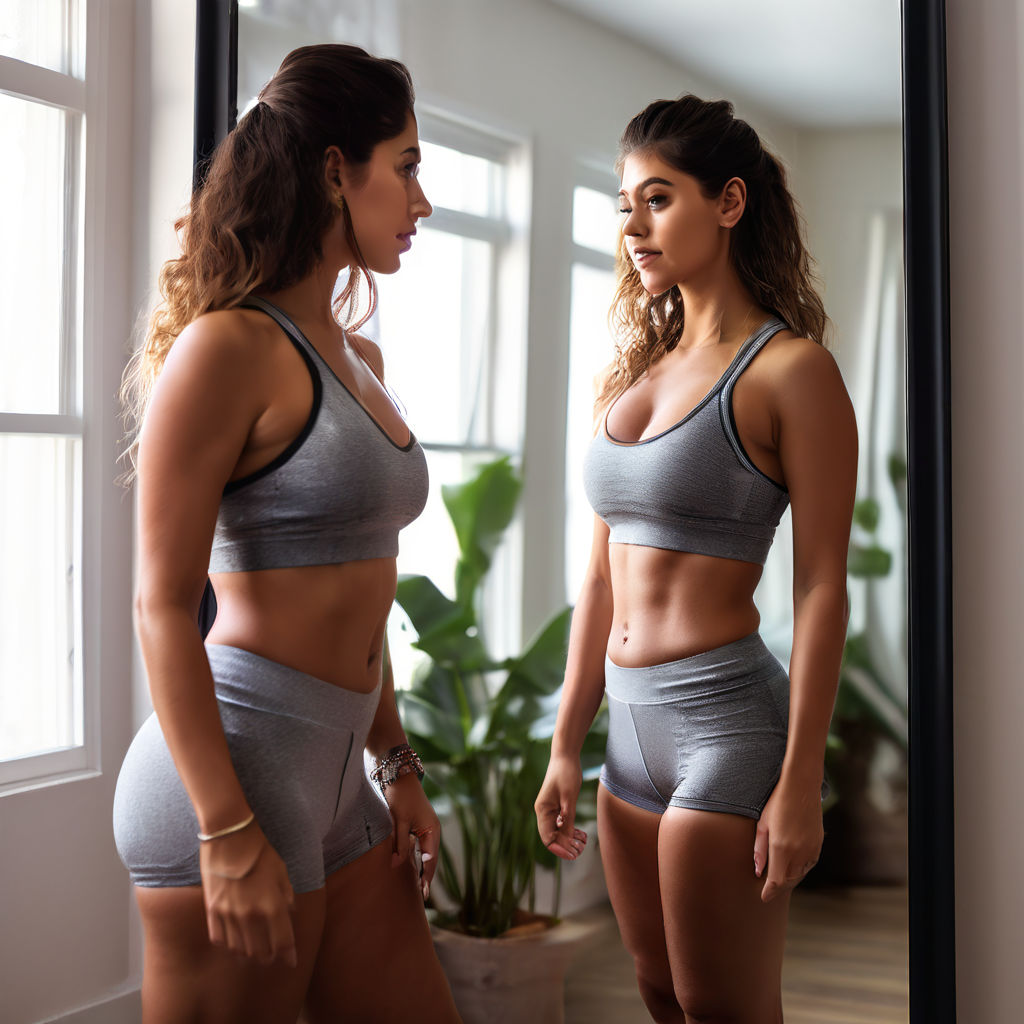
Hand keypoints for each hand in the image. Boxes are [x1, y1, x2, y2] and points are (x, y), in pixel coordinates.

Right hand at [199, 822, 296, 966]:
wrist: (230, 837)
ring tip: (254, 952)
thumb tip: (288, 913)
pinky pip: (219, 939)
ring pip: (239, 951)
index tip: (291, 962)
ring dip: (249, 955)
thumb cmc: (260, 851)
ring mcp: (229, 915)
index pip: (283, 942)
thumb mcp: (282, 871)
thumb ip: (286, 896)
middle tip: (272, 956)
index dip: (289, 955)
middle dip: (269, 958)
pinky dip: (228, 945)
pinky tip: (234, 942)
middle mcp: (251, 916)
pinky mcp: (212, 911)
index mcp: (272, 906)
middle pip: (260, 953)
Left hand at [383, 772, 440, 900]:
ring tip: (419, 886)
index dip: (427, 877)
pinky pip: (420, 845)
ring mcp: (426, 827)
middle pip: (431, 858)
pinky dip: (418, 857)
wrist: (398, 773)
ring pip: (426, 852)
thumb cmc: (401, 796)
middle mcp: (432, 830)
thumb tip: (397, 865)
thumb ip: (400, 844)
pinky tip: (414, 866)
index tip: (423, 893)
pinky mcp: (417, 825)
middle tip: (423, 895)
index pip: (431, 859)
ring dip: (423, 867)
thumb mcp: (399, 821)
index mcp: (432, 830)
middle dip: (427, 876)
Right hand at [535, 754, 587, 860]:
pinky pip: (561, 823)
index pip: (548, 838)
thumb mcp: (569, 798)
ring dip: (569, 839)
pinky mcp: (557, 805)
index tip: (573, 855)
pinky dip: (570, 830)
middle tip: (581, 851)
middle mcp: (544, 811)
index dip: (560, 849)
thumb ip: (568, 819)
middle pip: (552, 837)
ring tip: (583, 843)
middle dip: (566, 846)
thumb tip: (568, 841)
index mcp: (542, 810)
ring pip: (557, 831)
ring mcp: (550, 809)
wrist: (565, 756)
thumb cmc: (566, 774)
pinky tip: (581, 833)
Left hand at [753, 775, 823, 902]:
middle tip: (769, 891)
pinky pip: (809, 865)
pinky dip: (800, 870)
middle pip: (789, 880)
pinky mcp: (818, 844)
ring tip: (779, 880)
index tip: (763, 897)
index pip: (776, 881)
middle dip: (779, 887)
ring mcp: (811, 849)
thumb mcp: (762, 824)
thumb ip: (759, 850)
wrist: (802, 787)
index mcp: (782, 848)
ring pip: (800, 874)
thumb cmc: (777, 802)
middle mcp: (799, 852)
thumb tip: (758, 871)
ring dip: (790, 879)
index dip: (770, 892)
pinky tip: (793, 867)